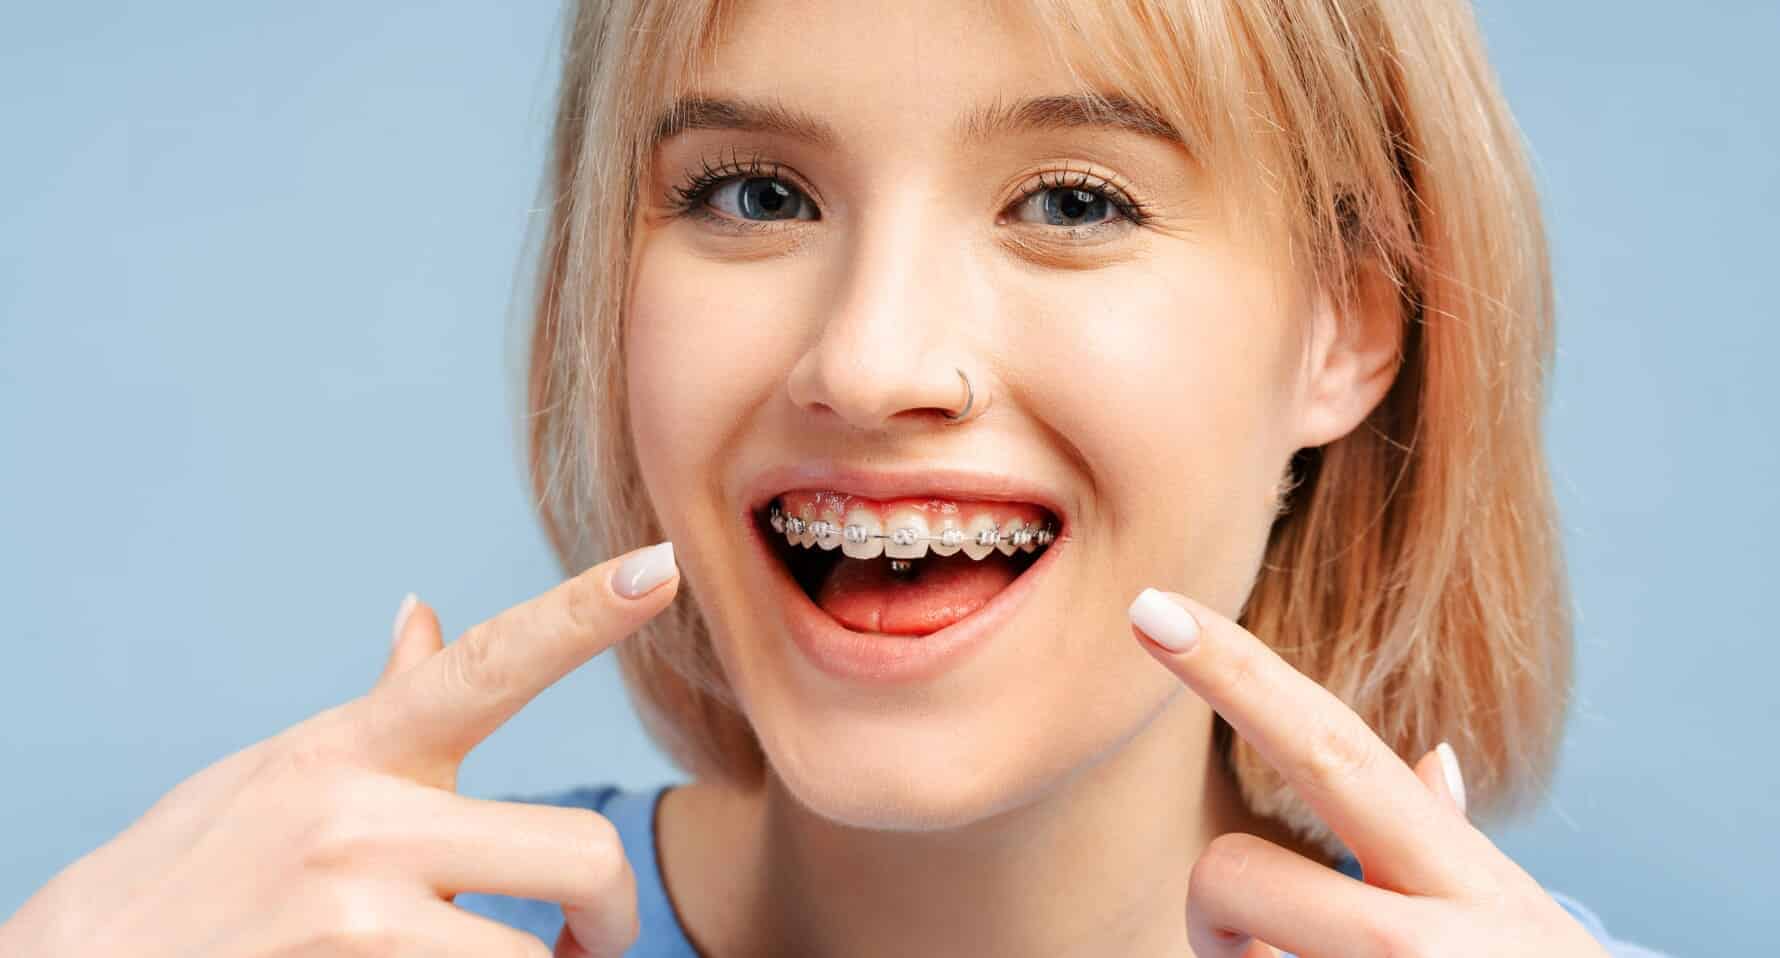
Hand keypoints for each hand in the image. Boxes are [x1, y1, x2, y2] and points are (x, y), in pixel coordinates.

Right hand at [0, 542, 679, 957]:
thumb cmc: (203, 866)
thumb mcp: (287, 770)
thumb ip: (382, 706)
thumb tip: (423, 609)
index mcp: (356, 750)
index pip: (488, 665)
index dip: (581, 614)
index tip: (661, 565)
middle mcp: (360, 823)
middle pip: (579, 852)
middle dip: (612, 909)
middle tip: (594, 935)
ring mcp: (352, 918)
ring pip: (535, 956)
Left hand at [1127, 588, 1611, 957]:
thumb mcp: (1515, 928)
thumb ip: (1448, 851)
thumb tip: (1430, 758)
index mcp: (1462, 881)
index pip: (1329, 748)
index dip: (1235, 672)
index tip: (1147, 610)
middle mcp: (1426, 939)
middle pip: (1232, 875)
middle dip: (1217, 910)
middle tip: (1261, 947)